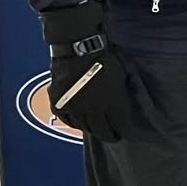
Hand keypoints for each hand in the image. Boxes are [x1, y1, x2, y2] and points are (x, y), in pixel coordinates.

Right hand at [39, 0, 132, 140]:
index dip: (125, 131)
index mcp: (112, 102)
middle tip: (114, 137)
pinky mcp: (59, 104)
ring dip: (93, 130)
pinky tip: (81, 123)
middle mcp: (92, 109)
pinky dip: (75, 123)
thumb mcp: (122, 76)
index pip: (120, 126)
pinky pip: (68, 121)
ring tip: (98, 130)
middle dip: (110, 136)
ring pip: (85, 127)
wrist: (78, 48)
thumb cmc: (104, 58)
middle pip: (102, 131)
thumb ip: (122, 95)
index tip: (127, 133)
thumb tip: (124, 107)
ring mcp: (74, 108)